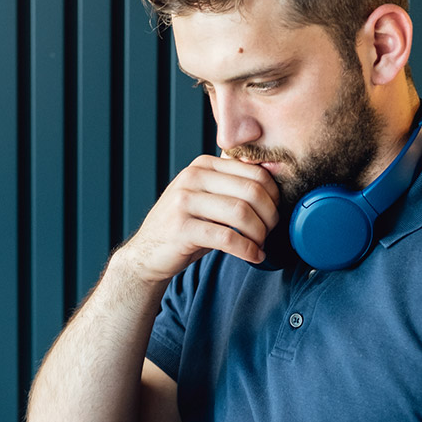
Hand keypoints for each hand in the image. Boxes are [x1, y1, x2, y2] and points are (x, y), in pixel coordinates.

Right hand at [116, 156, 279, 282]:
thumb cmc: (185, 227)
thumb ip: (231, 186)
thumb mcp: (206, 198)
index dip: (274, 196)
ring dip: (259, 234)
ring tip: (260, 245)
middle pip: (252, 192)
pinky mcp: (181, 229)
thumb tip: (274, 182)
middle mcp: (192, 177)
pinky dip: (247, 250)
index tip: (275, 214)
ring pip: (241, 213)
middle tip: (270, 232)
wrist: (146, 254)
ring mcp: (184, 202)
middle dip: (270, 216)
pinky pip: (227, 238)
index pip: (255, 172)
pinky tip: (252, 256)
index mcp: (203, 165)